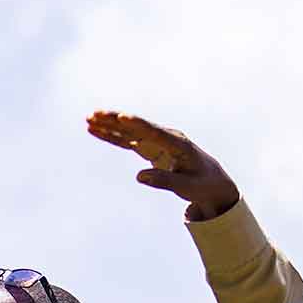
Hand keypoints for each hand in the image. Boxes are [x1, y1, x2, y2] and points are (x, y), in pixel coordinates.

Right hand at [86, 110, 240, 220]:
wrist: (212, 181)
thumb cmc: (202, 184)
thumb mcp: (187, 187)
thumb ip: (165, 182)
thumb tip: (139, 176)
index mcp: (178, 144)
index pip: (154, 132)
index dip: (137, 125)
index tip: (121, 117)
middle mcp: (166, 137)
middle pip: (136, 127)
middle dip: (115, 121)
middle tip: (94, 114)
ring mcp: (157, 141)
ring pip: (129, 131)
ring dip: (109, 125)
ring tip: (89, 119)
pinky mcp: (150, 148)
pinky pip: (128, 141)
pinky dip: (113, 136)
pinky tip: (96, 130)